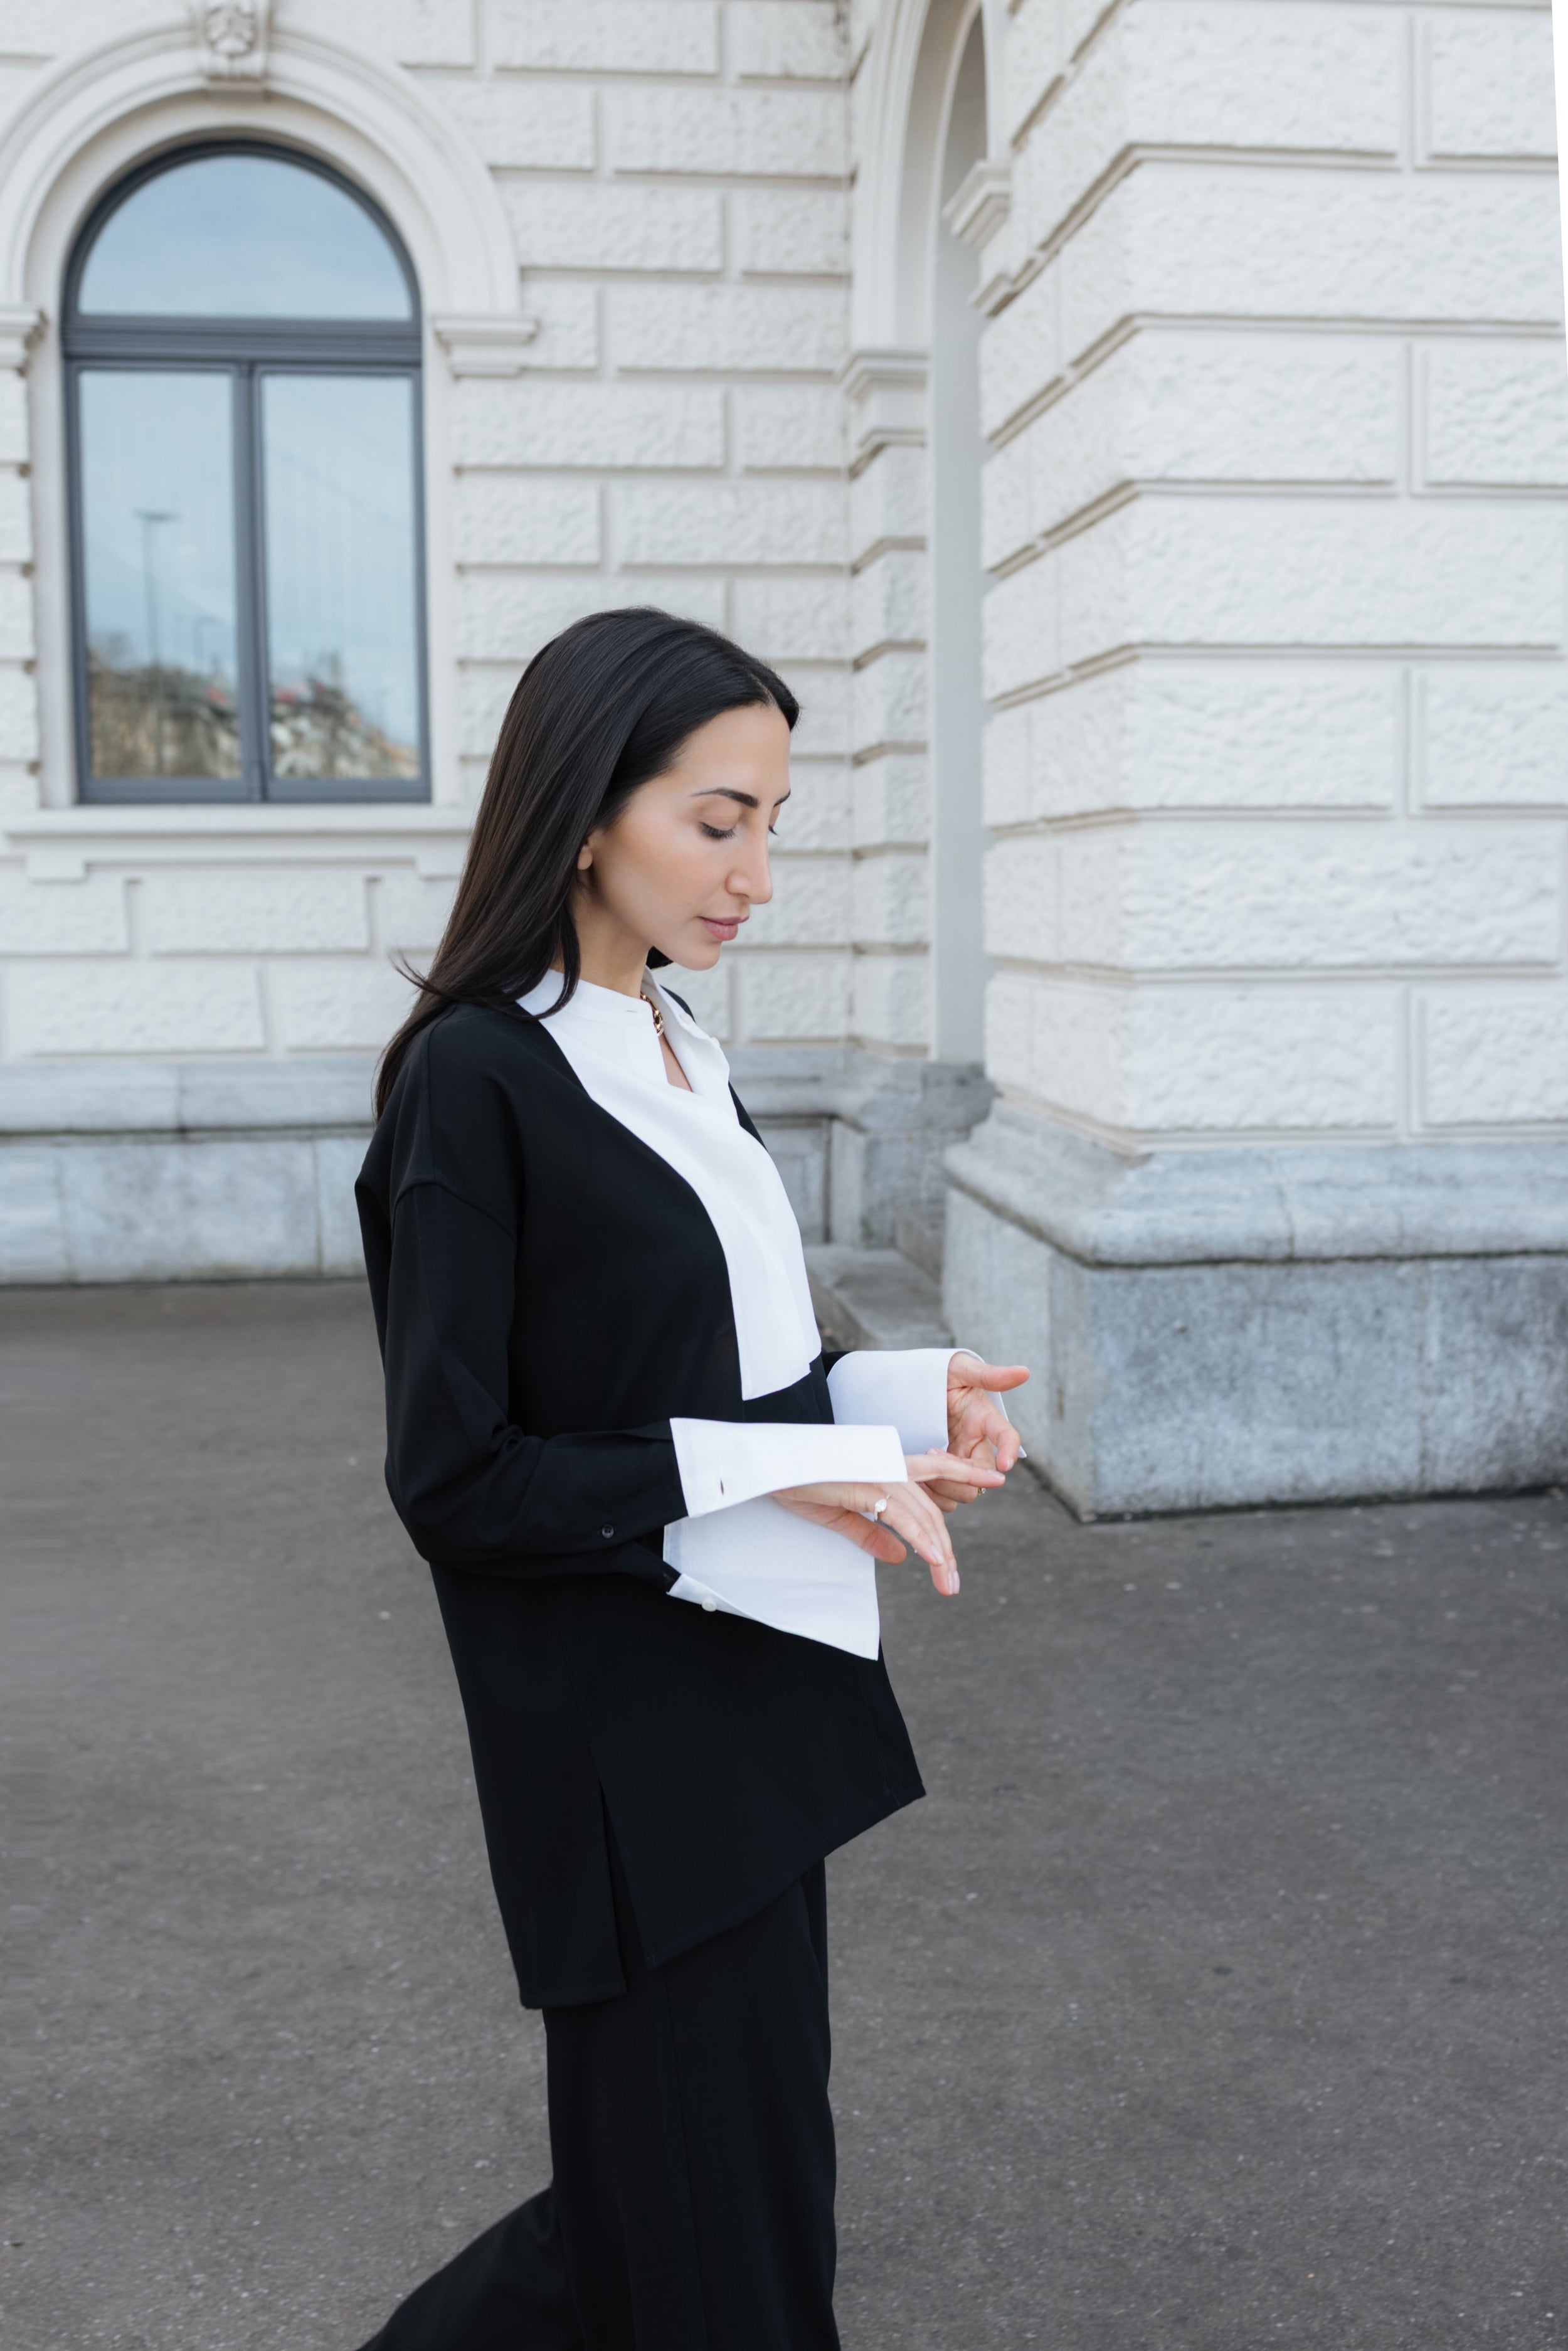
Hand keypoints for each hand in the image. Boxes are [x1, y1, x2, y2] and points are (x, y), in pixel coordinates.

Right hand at [771, 1450, 1002, 1595]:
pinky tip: (936, 1560)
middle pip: (932, 1510)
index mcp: (886, 1467)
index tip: (994, 1480)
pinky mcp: (868, 1485)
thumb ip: (871, 1535)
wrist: (770, 1467)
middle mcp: (891, 1467)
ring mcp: (882, 1474)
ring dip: (939, 1554)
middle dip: (945, 1549)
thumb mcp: (839, 1515)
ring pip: (924, 1517)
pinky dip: (922, 1540)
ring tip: (947, 1584)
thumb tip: (900, 1557)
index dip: (967, 1473)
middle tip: (951, 1583)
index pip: (936, 1473)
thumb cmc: (799, 1483)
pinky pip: (903, 1517)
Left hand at [923, 1352, 1028, 1506]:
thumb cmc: (940, 1373)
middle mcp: (976, 1445)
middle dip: (961, 1472)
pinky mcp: (943, 1473)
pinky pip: (946, 1497)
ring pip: (966, 1491)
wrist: (910, 1386)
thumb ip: (989, 1375)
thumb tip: (1025, 1372)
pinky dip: (933, 1495)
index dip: (1009, 1451)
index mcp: (984, 1419)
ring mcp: (959, 1461)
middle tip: (932, 1451)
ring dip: (944, 1485)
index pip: (1007, 1437)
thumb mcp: (961, 1369)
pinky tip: (915, 1478)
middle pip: (984, 1475)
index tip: (1005, 1464)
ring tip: (921, 1465)